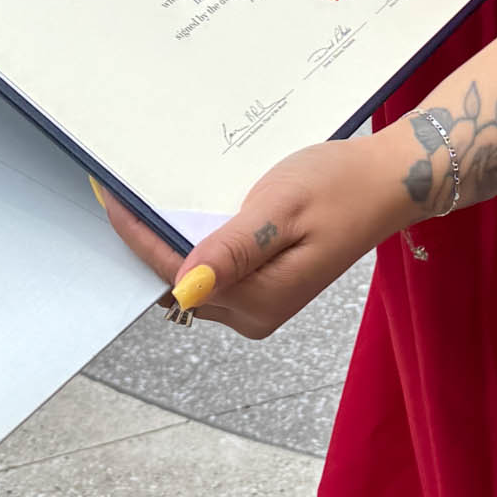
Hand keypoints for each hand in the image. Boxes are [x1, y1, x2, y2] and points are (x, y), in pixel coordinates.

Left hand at [97, 136, 411, 338]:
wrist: (388, 183)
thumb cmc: (340, 186)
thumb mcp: (282, 208)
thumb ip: (233, 249)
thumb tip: (184, 284)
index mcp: (257, 300)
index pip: (176, 274)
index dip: (138, 237)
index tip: (109, 197)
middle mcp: (253, 313)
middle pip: (180, 281)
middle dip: (149, 239)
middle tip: (120, 188)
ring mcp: (259, 303)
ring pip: (195, 276)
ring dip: (171, 239)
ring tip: (146, 195)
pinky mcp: (266, 286)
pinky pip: (216, 269)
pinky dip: (196, 241)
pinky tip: (189, 209)